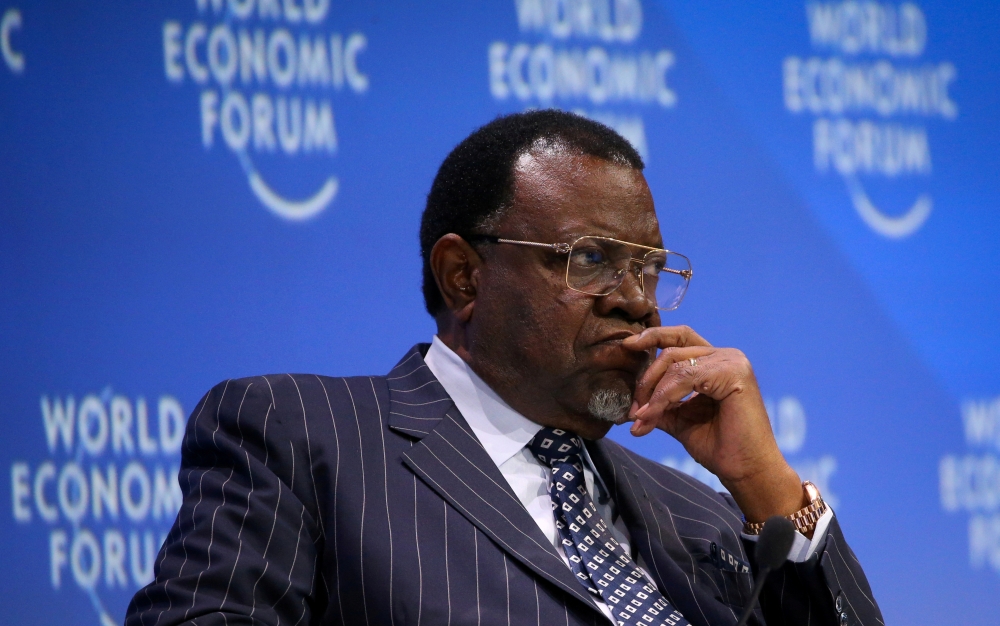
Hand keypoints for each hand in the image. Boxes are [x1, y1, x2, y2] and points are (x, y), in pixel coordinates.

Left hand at [622, 326, 804, 522]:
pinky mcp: (734, 373)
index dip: (653, 337)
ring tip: (642, 418)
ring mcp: (732, 362)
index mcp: (716, 362)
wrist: (746, 471)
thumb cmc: (719, 447)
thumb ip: (660, 406)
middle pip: (672, 351)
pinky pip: (686, 377)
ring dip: (652, 393)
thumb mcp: (680, 421)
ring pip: (676, 365)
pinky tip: (653, 414)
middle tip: (634, 410)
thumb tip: (631, 408)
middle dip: (646, 379)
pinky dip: (664, 396)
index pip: (679, 339)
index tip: (627, 346)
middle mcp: (726, 356)